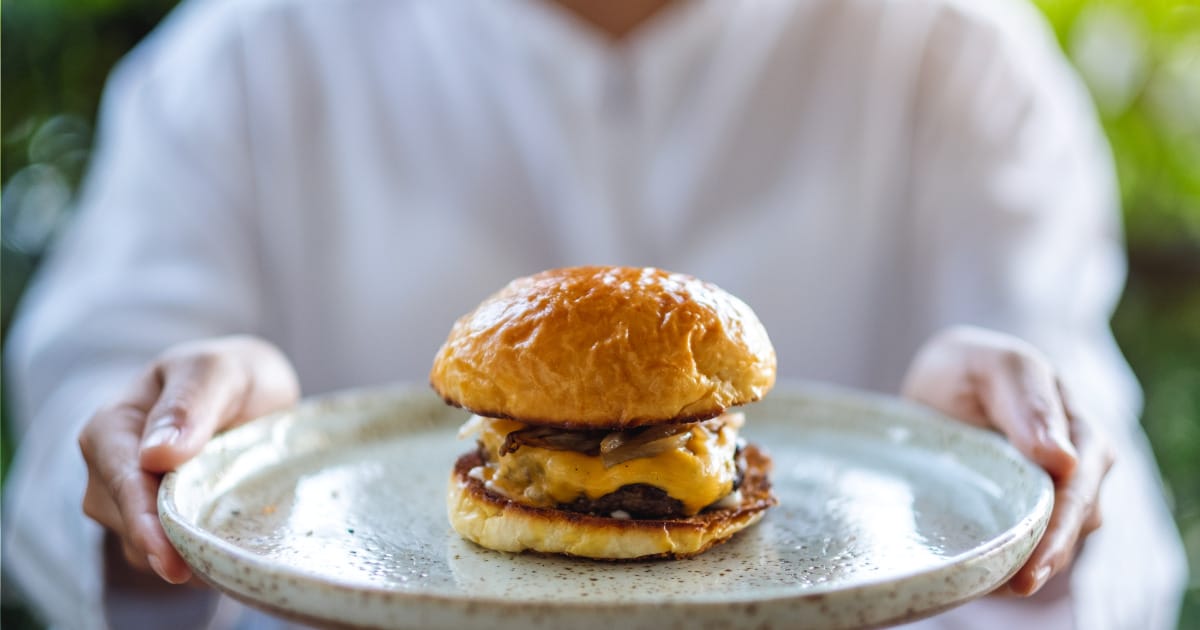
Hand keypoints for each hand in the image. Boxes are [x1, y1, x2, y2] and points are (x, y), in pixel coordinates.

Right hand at [79, 335, 299, 583]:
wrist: (251, 393)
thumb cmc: (228, 374)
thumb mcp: (217, 371)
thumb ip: (189, 404)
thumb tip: (155, 455)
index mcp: (111, 428)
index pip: (122, 484)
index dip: (145, 523)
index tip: (170, 559)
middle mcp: (108, 473)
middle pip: (132, 524)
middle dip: (172, 545)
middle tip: (224, 557)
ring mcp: (131, 505)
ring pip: (150, 549)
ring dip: (189, 554)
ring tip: (234, 546)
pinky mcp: (159, 528)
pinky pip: (172, 558)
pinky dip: (199, 559)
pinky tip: (228, 552)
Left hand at [901, 325, 1113, 595]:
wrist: (941, 383)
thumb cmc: (971, 368)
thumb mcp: (996, 367)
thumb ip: (1028, 402)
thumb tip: (1066, 461)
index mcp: (1079, 428)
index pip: (1081, 483)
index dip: (1062, 522)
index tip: (1039, 554)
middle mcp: (1075, 468)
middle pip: (1074, 519)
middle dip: (1051, 554)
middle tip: (1021, 583)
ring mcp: (1050, 494)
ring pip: (1054, 538)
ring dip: (1034, 563)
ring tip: (1005, 585)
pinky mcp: (1022, 515)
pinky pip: (1027, 546)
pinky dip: (1012, 562)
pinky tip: (991, 578)